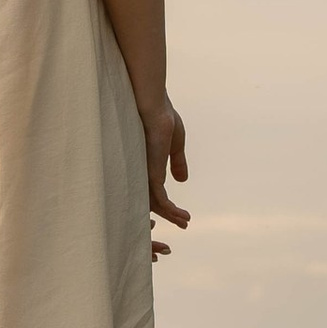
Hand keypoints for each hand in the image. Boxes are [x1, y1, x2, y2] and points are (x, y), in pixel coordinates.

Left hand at [144, 98, 189, 255]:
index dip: (168, 204)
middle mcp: (142, 172)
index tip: (182, 213)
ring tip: (184, 221)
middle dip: (169, 214)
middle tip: (184, 223)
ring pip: (155, 203)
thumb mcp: (174, 145)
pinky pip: (158, 198)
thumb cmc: (162, 117)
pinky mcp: (149, 172)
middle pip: (152, 201)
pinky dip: (169, 209)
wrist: (153, 104)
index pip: (154, 191)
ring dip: (171, 214)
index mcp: (147, 166)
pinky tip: (180, 214)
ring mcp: (144, 173)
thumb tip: (182, 180)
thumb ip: (177, 163)